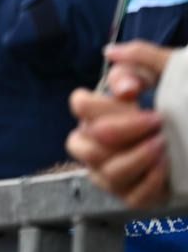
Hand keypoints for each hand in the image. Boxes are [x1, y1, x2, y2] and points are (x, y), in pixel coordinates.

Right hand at [66, 41, 175, 207]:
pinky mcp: (129, 197)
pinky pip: (132, 196)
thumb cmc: (174, 102)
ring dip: (139, 158)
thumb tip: (111, 54)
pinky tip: (167, 166)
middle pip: (83, 145)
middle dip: (123, 132)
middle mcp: (92, 144)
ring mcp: (108, 173)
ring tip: (164, 146)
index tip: (138, 99)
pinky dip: (151, 182)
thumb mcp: (163, 72)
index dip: (105, 104)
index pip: (79, 105)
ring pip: (108, 173)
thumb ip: (139, 58)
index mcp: (93, 114)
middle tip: (157, 124)